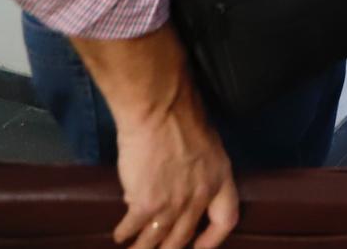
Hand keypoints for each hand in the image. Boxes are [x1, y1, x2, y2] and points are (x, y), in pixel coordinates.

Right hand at [110, 86, 236, 248]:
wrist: (161, 110)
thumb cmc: (183, 117)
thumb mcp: (206, 147)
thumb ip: (197, 172)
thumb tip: (177, 188)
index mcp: (220, 179)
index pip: (226, 220)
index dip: (213, 239)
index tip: (199, 247)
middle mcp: (200, 197)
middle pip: (185, 236)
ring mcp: (173, 204)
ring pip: (157, 238)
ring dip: (144, 248)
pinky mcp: (146, 204)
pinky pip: (134, 227)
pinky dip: (125, 232)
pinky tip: (120, 235)